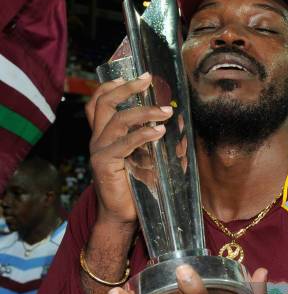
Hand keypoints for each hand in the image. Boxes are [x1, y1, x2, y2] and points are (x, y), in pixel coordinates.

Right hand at [85, 73, 172, 224]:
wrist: (123, 216)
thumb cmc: (137, 188)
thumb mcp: (149, 159)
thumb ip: (159, 142)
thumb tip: (183, 126)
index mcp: (105, 135)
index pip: (100, 103)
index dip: (114, 86)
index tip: (137, 77)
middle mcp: (98, 139)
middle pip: (104, 103)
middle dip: (127, 88)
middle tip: (148, 80)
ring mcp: (99, 151)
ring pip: (117, 120)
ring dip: (143, 112)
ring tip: (166, 111)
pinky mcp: (104, 164)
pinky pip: (123, 143)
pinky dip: (142, 134)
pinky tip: (159, 131)